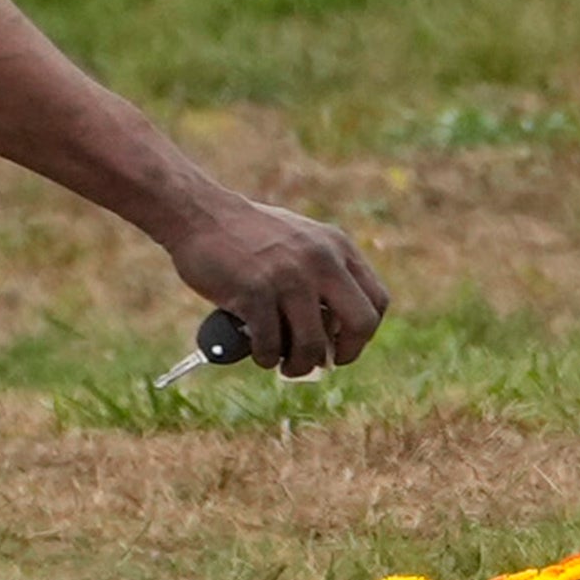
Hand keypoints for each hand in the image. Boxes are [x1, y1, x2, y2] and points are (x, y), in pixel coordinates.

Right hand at [171, 196, 386, 378]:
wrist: (202, 215)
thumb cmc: (249, 236)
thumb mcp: (302, 241)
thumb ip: (324, 274)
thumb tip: (336, 334)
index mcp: (338, 247)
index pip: (377, 301)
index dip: (364, 333)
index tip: (343, 345)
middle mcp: (321, 261)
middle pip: (360, 324)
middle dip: (345, 354)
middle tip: (322, 363)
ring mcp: (289, 277)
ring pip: (312, 345)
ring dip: (298, 365)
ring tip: (284, 364)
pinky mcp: (255, 293)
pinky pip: (271, 345)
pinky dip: (265, 357)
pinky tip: (259, 352)